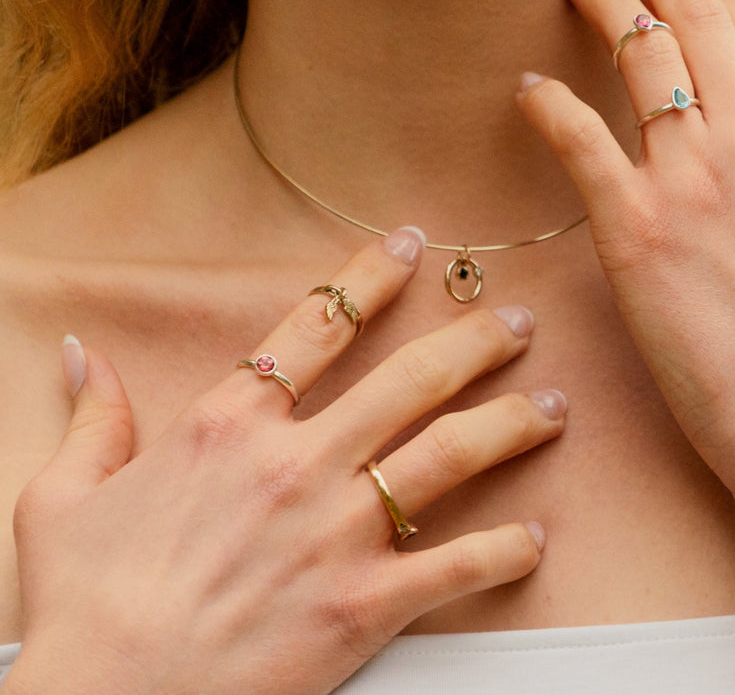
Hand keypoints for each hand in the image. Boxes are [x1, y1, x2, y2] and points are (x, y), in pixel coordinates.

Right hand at [8, 229, 563, 694]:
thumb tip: (82, 353)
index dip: (370, 277)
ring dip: (509, 425)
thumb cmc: (83, 607)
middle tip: (519, 320)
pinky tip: (534, 538)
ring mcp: (335, 533)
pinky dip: (503, 551)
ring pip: (447, 456)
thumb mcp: (63, 500)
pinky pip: (453, 568)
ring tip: (554, 406)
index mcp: (229, 425)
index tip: (411, 245)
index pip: (317, 325)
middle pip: (409, 380)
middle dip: (474, 343)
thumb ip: (91, 419)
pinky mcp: (360, 607)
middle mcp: (295, 463)